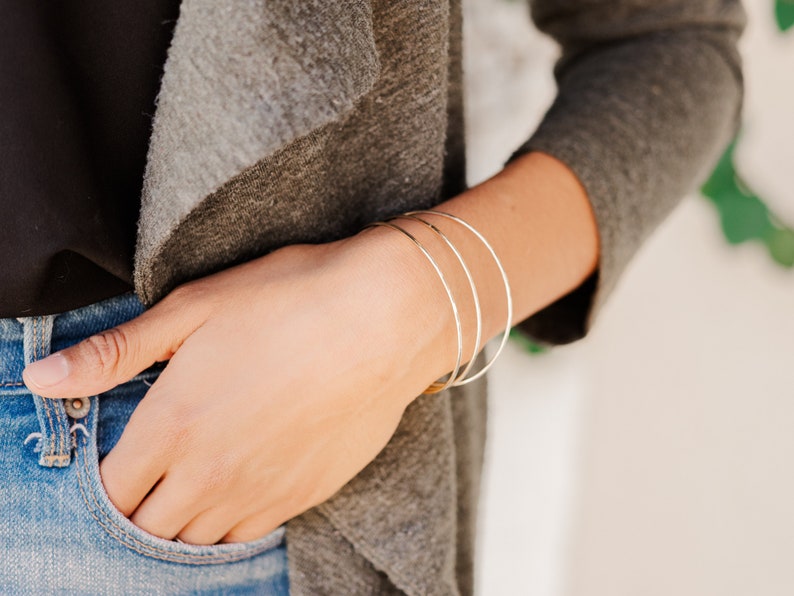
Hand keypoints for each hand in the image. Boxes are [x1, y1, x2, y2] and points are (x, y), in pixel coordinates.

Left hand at [22, 229, 451, 543]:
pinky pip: (246, 536)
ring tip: (193, 478)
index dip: (109, 472)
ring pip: (196, 538)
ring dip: (182, 517)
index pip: (112, 485)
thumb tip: (41, 378)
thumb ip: (114, 352)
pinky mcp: (301, 496)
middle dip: (139, 502)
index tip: (123, 449)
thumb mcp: (194, 309)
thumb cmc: (291, 300)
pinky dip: (228, 522)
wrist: (386, 318)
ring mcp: (260, 491)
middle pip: (149, 523)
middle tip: (154, 467)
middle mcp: (211, 472)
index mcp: (174, 423)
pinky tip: (237, 485)